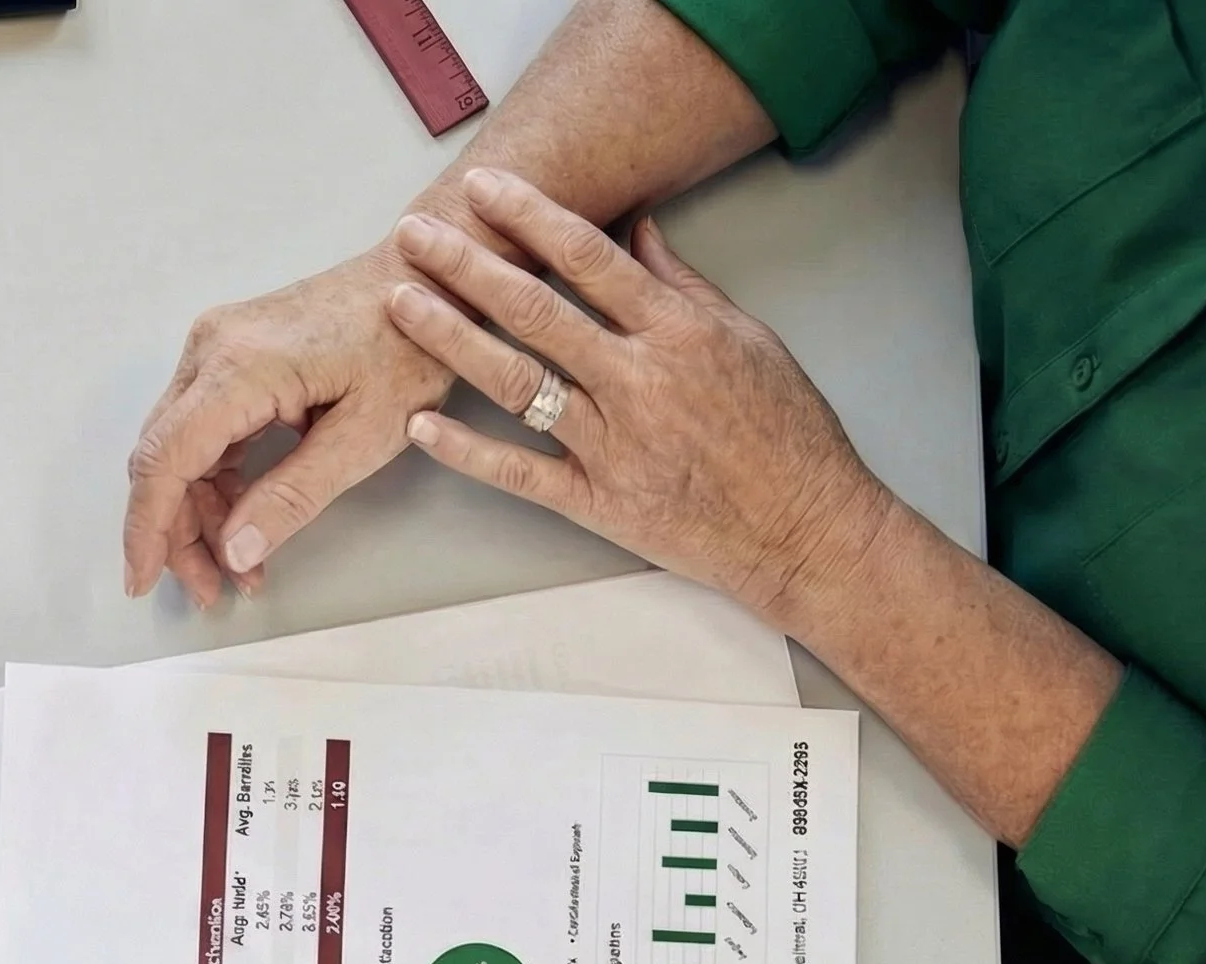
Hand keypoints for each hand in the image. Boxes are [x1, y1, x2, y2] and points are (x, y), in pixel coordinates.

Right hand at [123, 242, 465, 606]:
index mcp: (240, 367)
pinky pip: (201, 429)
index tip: (142, 580)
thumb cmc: (409, 345)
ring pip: (177, 448)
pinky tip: (243, 519)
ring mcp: (217, 347)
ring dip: (197, 512)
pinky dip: (214, 480)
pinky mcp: (230, 354)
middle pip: (161, 459)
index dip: (148, 528)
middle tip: (210, 591)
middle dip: (176, 533)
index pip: (165, 460)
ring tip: (238, 567)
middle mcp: (212, 349)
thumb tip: (234, 551)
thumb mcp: (364, 435)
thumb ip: (294, 496)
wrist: (426, 277)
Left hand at [382, 170, 895, 615]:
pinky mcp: (598, 504)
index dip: (531, 218)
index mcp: (678, 333)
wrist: (805, 530)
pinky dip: (467, 451)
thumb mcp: (749, 339)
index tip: (483, 190)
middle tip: (414, 234)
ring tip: (400, 304)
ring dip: (452, 340)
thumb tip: (638, 226)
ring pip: (516, 383)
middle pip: (537, 312)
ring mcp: (613, 445)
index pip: (590, 259)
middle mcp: (639, 382)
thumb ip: (683, 284)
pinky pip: (520, 473)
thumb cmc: (785, 433)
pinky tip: (420, 426)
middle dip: (469, 267)